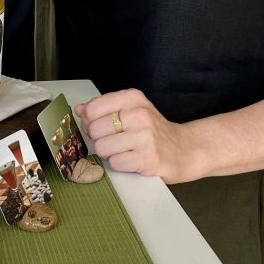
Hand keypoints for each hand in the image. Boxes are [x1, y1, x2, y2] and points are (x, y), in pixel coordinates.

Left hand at [75, 89, 195, 183]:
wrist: (185, 150)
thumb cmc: (153, 131)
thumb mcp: (131, 110)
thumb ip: (103, 108)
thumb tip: (79, 109)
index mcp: (133, 98)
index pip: (92, 109)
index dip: (90, 122)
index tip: (101, 127)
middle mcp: (139, 114)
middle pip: (95, 130)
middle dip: (100, 139)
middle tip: (116, 141)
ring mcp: (145, 136)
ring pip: (102, 147)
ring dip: (109, 154)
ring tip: (125, 151)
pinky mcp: (148, 159)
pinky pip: (115, 163)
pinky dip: (120, 165)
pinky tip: (133, 160)